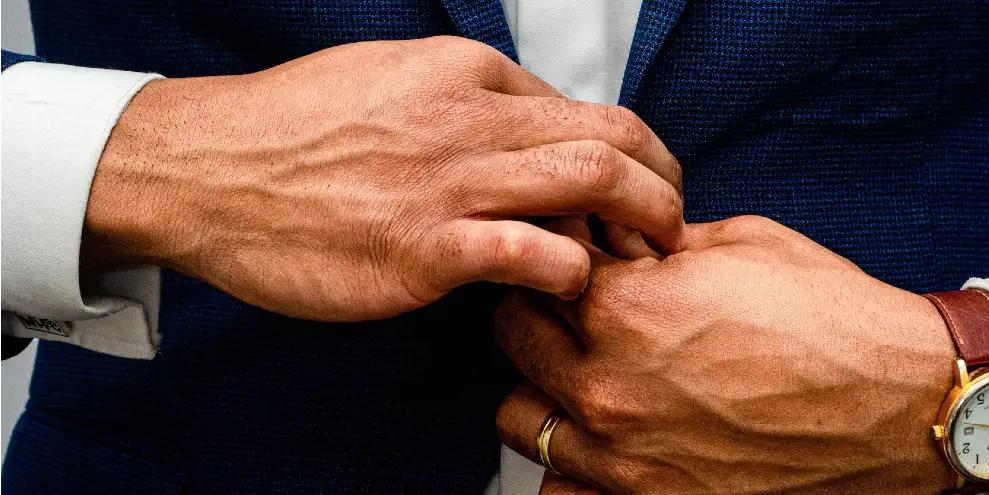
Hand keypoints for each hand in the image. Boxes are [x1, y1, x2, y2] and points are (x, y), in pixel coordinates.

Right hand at [82, 36, 683, 320]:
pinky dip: (569, 272)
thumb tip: (528, 131)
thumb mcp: (388, 78)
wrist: (205, 169)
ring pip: (591, 183)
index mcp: (463, 72)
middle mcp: (467, 118)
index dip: (630, 154)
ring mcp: (447, 182)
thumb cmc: (291, 129)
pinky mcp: (423, 248)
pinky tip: (562, 286)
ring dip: (638, 226)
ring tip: (642, 259)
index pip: (584, 108)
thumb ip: (464, 101)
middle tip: (669, 225)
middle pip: (612, 139)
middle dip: (664, 185)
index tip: (636, 190)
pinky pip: (533, 254)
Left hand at [495, 216, 957, 494]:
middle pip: (513, 337)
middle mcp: (609, 386)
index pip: (536, 268)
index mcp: (625, 309)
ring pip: (520, 416)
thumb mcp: (740, 245)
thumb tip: (614, 238)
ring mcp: (624, 455)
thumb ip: (656, 243)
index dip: (561, 255)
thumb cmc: (835, 319)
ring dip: (544, 387)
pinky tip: (605, 439)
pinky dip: (569, 467)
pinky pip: (561, 492)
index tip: (581, 256)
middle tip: (580, 309)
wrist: (906, 406)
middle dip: (540, 312)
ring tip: (590, 373)